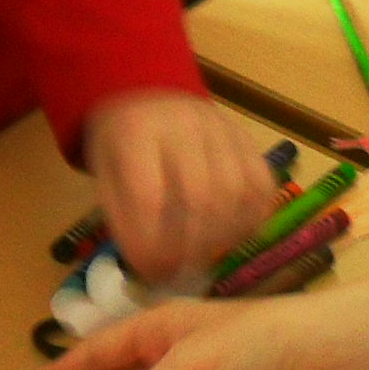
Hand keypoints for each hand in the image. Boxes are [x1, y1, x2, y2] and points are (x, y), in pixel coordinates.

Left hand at [80, 90, 281, 284]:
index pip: (150, 197)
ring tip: (206, 259)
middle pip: (200, 195)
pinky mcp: (246, 136)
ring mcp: (222, 127)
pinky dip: (253, 217)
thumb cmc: (122, 146)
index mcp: (135, 133)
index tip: (153, 274)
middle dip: (192, 247)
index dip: (154, 244)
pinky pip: (262, 182)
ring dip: (224, 236)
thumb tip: (153, 269)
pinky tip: (234, 236)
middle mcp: (183, 124)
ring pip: (237, 190)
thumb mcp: (105, 176)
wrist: (146, 94)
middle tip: (181, 275)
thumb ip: (123, 219)